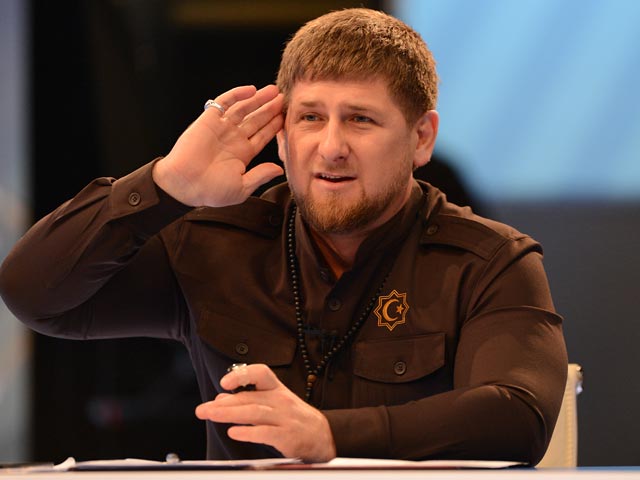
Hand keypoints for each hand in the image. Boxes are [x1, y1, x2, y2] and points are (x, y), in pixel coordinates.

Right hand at [153, 85, 283, 206]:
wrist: (185, 184)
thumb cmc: (210, 191)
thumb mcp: (242, 188)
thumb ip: (261, 175)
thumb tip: (279, 169)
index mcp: (242, 154)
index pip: (262, 135)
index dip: (274, 126)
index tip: (286, 117)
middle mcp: (233, 139)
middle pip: (256, 119)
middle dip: (270, 109)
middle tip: (283, 98)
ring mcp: (222, 128)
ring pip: (244, 108)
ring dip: (258, 99)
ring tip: (273, 91)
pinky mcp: (209, 119)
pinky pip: (225, 102)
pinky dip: (237, 95)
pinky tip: (251, 90)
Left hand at [195, 364, 336, 462]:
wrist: (323, 436)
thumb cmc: (293, 418)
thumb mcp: (272, 405)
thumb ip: (247, 401)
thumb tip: (220, 399)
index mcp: (277, 390)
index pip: (261, 374)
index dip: (242, 375)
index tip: (224, 383)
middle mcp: (281, 401)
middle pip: (250, 398)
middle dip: (224, 403)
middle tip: (203, 409)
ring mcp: (285, 418)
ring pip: (255, 412)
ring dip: (230, 414)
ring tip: (211, 416)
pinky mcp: (288, 436)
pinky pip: (266, 432)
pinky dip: (248, 432)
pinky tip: (234, 432)